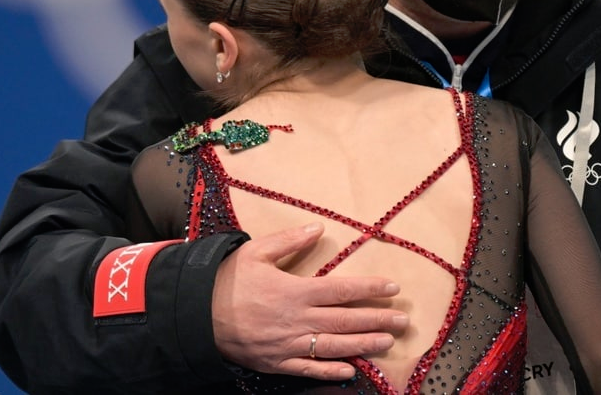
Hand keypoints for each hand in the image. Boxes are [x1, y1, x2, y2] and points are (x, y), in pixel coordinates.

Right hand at [212, 222, 407, 379]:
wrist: (197, 315)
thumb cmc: (227, 280)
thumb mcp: (256, 251)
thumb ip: (289, 241)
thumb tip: (318, 229)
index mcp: (295, 291)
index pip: (342, 290)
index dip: (370, 290)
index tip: (394, 288)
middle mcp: (298, 320)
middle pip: (346, 320)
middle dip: (378, 320)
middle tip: (403, 320)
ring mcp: (289, 345)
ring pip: (334, 347)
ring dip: (364, 345)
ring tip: (387, 343)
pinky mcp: (277, 363)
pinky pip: (309, 370)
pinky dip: (331, 372)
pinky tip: (351, 371)